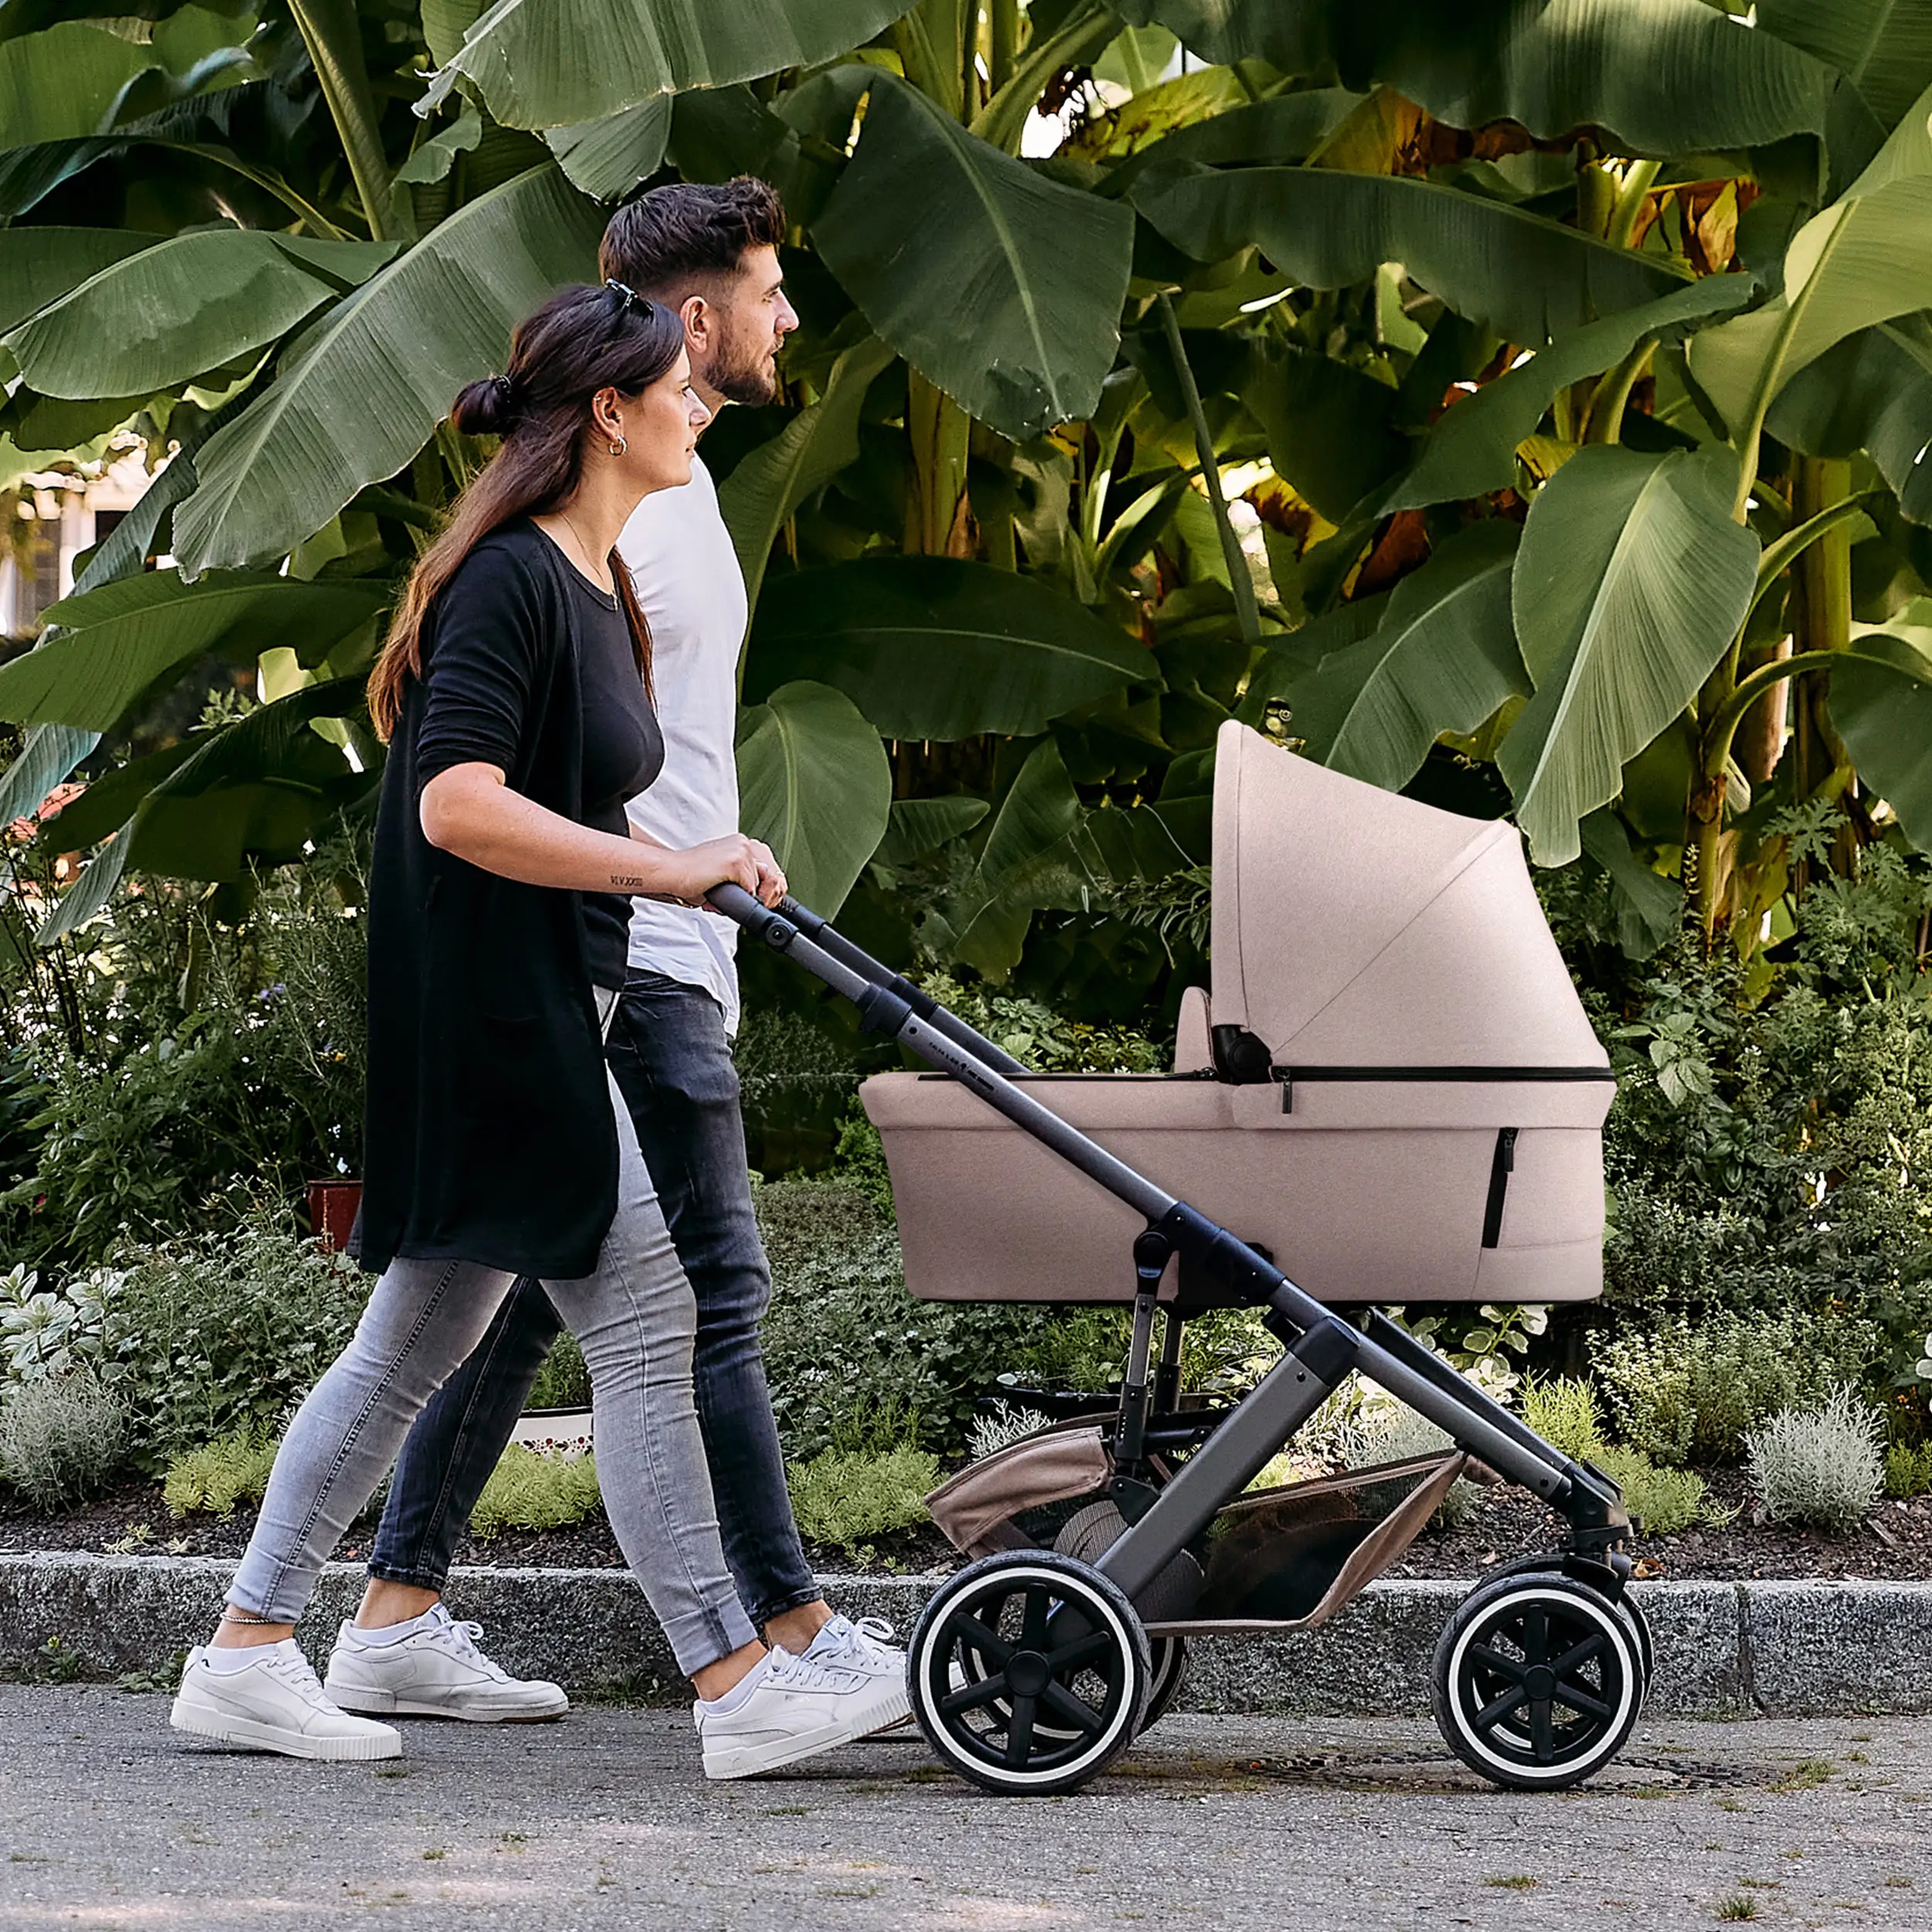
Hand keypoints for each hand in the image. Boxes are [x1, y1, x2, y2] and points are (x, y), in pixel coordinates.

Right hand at [663, 834, 785, 908]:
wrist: (672, 872)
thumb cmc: (692, 875)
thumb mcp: (723, 872)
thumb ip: (741, 878)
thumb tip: (760, 895)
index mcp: (741, 843)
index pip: (768, 870)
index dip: (759, 887)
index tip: (747, 893)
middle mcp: (743, 843)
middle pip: (767, 879)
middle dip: (754, 893)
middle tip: (730, 893)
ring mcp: (741, 851)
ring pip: (757, 886)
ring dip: (741, 895)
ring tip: (719, 890)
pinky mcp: (736, 862)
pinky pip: (749, 890)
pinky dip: (736, 896)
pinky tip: (718, 888)